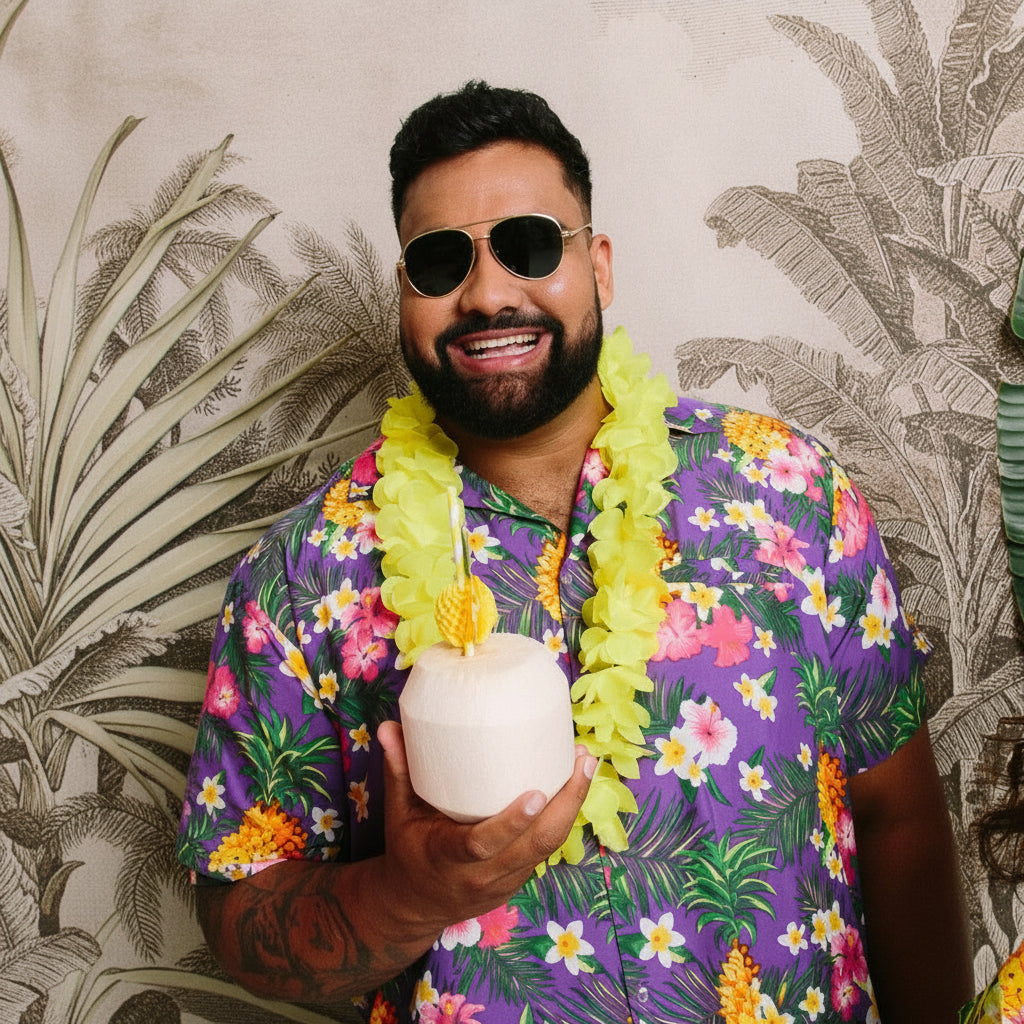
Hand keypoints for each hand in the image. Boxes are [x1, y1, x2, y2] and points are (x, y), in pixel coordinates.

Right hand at [376, 720, 595, 932]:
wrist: (415, 905)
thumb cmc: (408, 850)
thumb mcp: (398, 813)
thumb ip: (398, 770)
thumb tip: (388, 726)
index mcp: (448, 857)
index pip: (484, 845)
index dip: (512, 822)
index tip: (537, 793)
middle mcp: (483, 874)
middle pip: (536, 845)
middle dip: (566, 802)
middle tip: (582, 759)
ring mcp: (506, 880)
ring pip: (549, 847)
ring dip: (573, 805)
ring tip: (585, 762)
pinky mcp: (519, 877)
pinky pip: (547, 848)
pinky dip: (564, 816)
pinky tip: (574, 783)